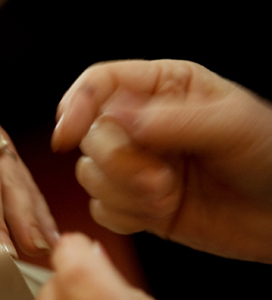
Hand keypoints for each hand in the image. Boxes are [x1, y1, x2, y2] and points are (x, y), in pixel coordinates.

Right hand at [52, 59, 271, 261]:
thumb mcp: (232, 126)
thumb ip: (172, 119)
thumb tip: (118, 119)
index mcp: (163, 87)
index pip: (100, 84)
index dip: (77, 105)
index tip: (68, 133)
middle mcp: (141, 123)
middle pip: (90, 135)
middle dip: (118, 163)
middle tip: (159, 178)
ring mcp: (135, 164)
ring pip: (89, 174)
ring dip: (125, 193)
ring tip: (168, 195)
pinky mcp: (134, 202)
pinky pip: (100, 209)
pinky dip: (126, 216)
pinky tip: (160, 212)